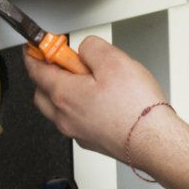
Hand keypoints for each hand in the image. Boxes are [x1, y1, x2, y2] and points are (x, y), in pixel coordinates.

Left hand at [26, 36, 166, 162]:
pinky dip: (78, 108)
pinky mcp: (92, 141)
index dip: (34, 54)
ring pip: (57, 110)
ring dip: (62, 93)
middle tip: (61, 61)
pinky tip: (98, 102)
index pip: (36, 70)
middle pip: (42, 93)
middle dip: (46, 75)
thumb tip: (85, 49)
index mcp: (63, 94)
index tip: (35, 47)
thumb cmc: (136, 108)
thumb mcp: (114, 60)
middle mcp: (65, 117)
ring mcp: (77, 132)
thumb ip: (92, 48)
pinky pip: (75, 121)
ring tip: (85, 81)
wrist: (154, 142)